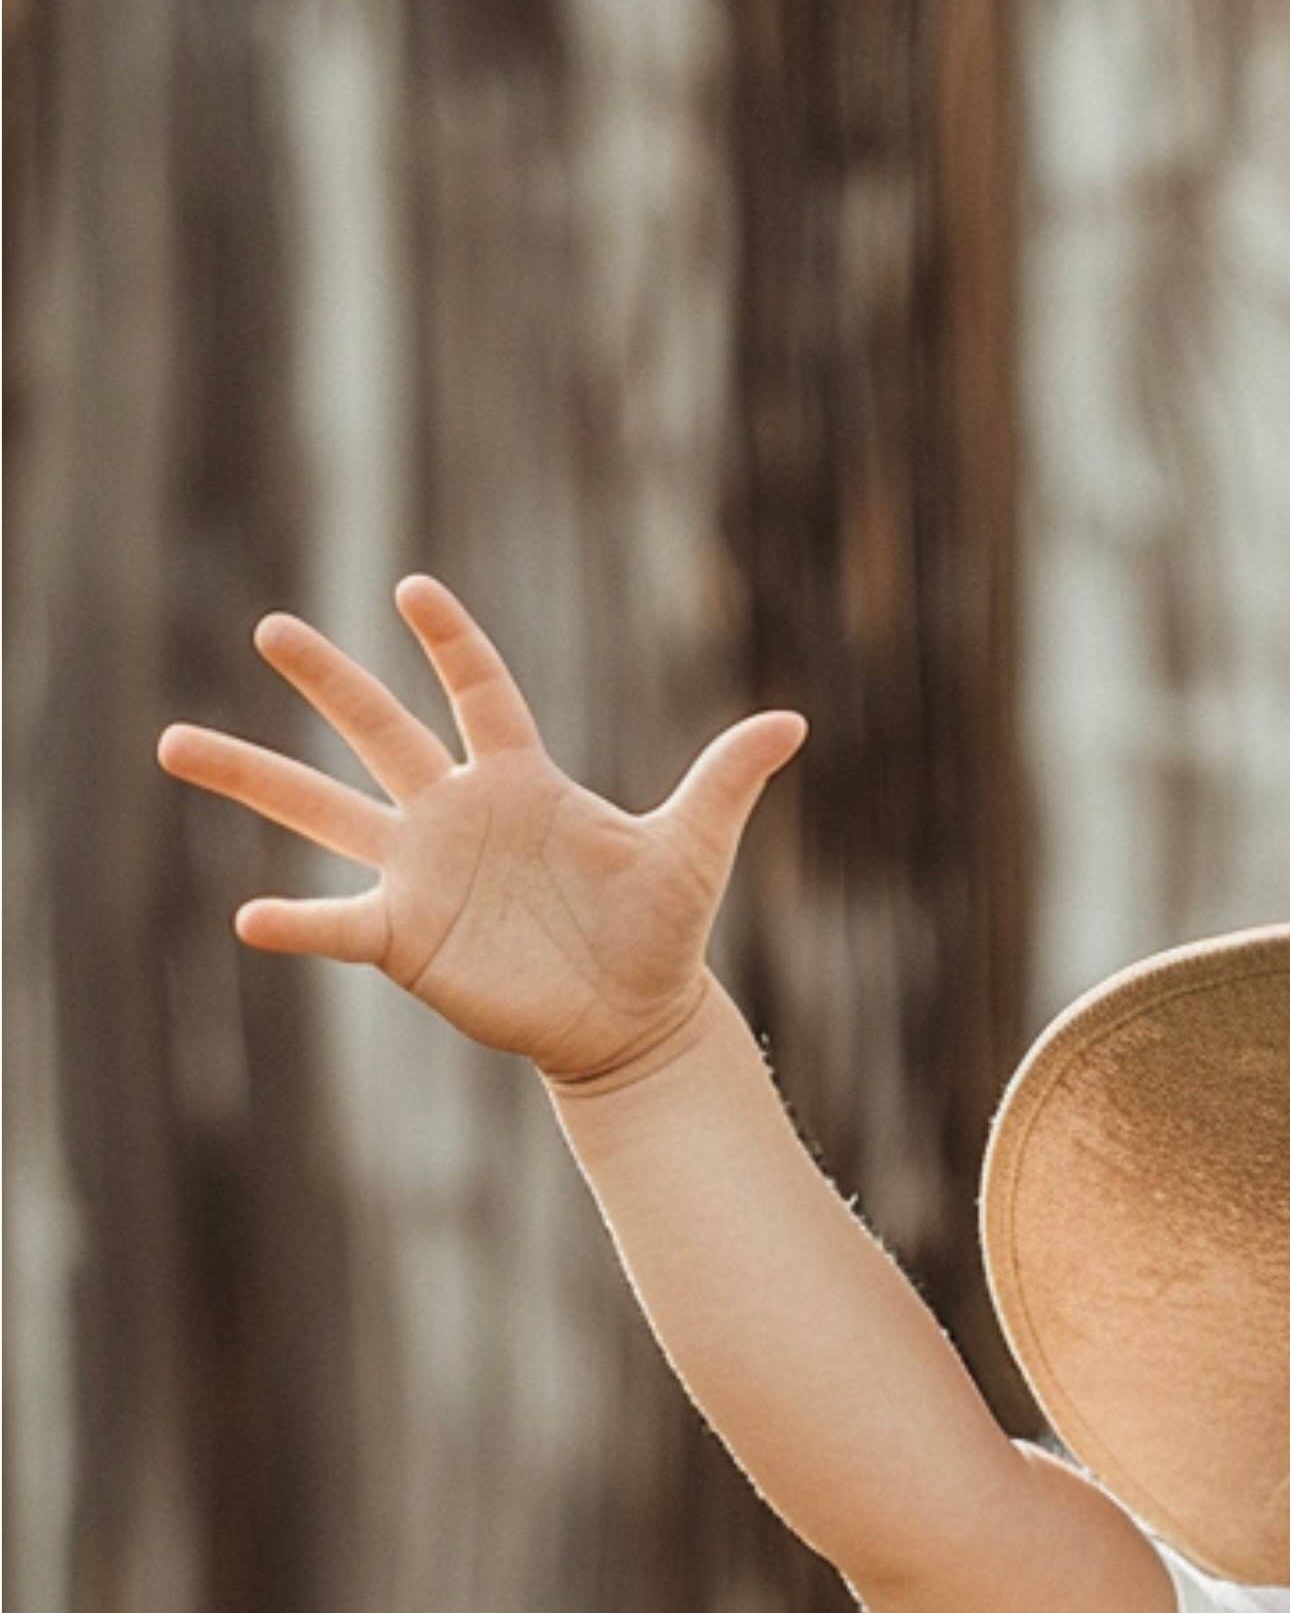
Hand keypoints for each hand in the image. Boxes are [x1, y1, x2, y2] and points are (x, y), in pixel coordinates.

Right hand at [156, 575, 805, 1090]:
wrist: (636, 1021)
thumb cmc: (661, 932)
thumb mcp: (693, 850)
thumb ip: (727, 780)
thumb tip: (793, 721)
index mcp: (520, 780)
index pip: (477, 693)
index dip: (452, 643)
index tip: (415, 591)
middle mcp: (456, 815)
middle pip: (379, 732)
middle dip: (328, 681)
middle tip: (270, 625)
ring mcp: (421, 874)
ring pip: (322, 812)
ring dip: (251, 779)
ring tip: (172, 741)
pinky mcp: (405, 939)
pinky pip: (336, 923)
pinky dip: (295, 921)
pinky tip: (248, 917)